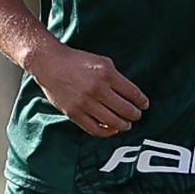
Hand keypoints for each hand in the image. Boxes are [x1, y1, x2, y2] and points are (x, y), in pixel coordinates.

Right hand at [25, 40, 147, 136]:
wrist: (50, 63)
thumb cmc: (77, 61)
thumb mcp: (103, 61)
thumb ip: (117, 77)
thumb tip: (131, 94)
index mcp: (107, 74)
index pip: (133, 93)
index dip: (142, 102)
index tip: (144, 105)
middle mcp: (97, 89)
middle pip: (125, 110)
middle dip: (135, 115)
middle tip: (137, 116)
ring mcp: (85, 103)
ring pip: (112, 122)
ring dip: (123, 125)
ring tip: (126, 125)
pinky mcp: (74, 113)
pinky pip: (94, 129)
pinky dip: (106, 132)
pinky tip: (111, 130)